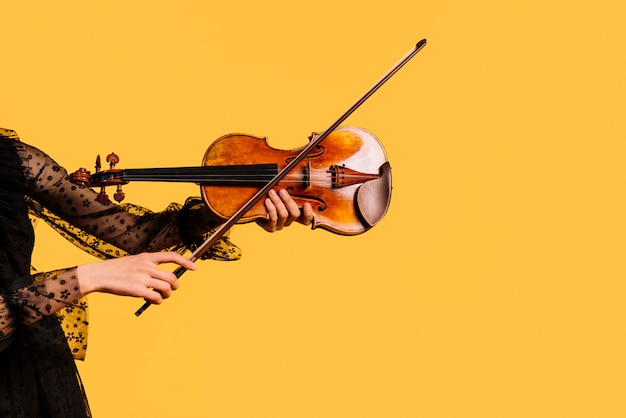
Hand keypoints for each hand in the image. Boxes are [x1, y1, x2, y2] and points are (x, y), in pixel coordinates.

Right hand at [76, 252, 195, 303]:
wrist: (99, 275)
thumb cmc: (118, 270)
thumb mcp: (135, 262)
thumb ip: (150, 267)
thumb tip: (167, 279)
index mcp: (147, 257)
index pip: (171, 256)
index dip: (185, 262)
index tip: (194, 268)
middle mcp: (146, 266)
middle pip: (172, 277)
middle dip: (175, 286)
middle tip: (170, 290)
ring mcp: (142, 278)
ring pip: (167, 288)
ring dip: (167, 294)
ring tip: (160, 296)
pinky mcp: (137, 290)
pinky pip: (156, 297)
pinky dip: (158, 300)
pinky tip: (151, 299)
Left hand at [256, 189, 313, 231]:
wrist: (254, 209)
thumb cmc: (268, 199)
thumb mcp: (278, 195)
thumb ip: (286, 191)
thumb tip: (290, 178)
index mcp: (293, 214)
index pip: (306, 219)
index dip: (308, 214)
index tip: (306, 204)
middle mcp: (288, 221)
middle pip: (295, 214)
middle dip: (288, 201)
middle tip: (282, 191)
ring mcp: (280, 225)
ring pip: (284, 215)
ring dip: (278, 202)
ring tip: (271, 193)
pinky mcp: (270, 228)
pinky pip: (273, 219)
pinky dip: (271, 208)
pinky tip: (267, 201)